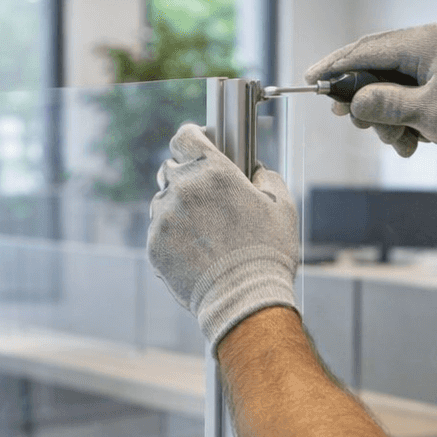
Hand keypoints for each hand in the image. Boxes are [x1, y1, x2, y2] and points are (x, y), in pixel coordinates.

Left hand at [147, 124, 299, 351]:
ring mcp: (163, 218)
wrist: (244, 300)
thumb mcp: (283, 206)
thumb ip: (266, 177)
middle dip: (187, 177)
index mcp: (213, 172)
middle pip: (171, 168)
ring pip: (162, 201)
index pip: (184, 137)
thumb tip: (255, 171)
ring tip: (203, 232)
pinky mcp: (154, 246)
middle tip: (206, 198)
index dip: (191, 138)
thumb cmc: (268, 253)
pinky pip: (158, 231)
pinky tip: (195, 252)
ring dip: (177, 208)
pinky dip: (172, 237)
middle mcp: (182, 189)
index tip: (198, 145)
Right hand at [305, 23, 436, 166]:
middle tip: (354, 123)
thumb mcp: (425, 114)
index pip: (366, 49)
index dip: (335, 65)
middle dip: (364, 102)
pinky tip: (413, 143)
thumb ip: (384, 104)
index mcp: (423, 42)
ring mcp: (432, 60)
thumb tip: (352, 102)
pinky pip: (406, 96)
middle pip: (374, 67)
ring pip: (388, 87)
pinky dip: (403, 120)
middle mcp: (426, 44)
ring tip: (402, 144)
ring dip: (387, 120)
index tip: (311, 80)